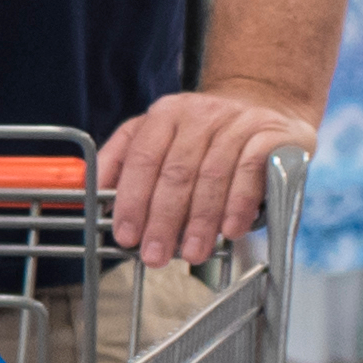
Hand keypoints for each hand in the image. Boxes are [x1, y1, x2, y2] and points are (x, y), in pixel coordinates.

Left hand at [95, 85, 309, 266]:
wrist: (268, 107)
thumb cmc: (206, 134)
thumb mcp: (160, 137)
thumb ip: (125, 160)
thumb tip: (91, 194)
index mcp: (165, 114)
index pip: (142, 159)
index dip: (132, 200)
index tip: (126, 236)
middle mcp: (200, 114)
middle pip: (176, 173)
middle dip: (163, 220)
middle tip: (155, 256)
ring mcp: (238, 122)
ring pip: (212, 176)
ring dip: (200, 221)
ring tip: (192, 253)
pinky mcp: (271, 136)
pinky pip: (250, 172)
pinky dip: (238, 204)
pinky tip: (230, 230)